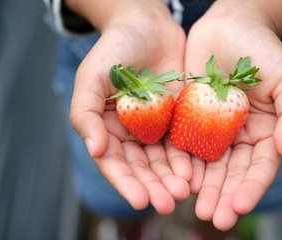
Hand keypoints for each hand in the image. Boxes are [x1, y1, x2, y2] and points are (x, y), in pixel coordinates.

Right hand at [68, 0, 190, 213]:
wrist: (147, 26)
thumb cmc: (115, 49)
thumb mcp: (92, 76)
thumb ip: (85, 112)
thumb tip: (95, 150)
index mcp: (106, 129)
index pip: (114, 163)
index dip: (126, 183)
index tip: (140, 200)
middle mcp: (131, 133)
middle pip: (142, 168)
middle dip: (154, 186)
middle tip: (169, 202)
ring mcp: (156, 127)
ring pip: (163, 161)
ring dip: (173, 178)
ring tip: (185, 191)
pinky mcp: (178, 118)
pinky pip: (183, 143)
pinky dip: (188, 159)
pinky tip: (196, 172)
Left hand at [185, 0, 281, 229]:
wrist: (228, 26)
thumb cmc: (261, 49)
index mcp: (265, 131)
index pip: (260, 166)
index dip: (252, 187)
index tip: (239, 206)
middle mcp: (239, 136)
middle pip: (232, 172)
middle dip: (223, 195)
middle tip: (213, 217)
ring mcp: (214, 129)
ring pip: (208, 165)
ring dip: (202, 187)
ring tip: (194, 207)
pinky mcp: (190, 119)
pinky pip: (186, 144)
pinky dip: (183, 163)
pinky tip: (178, 179)